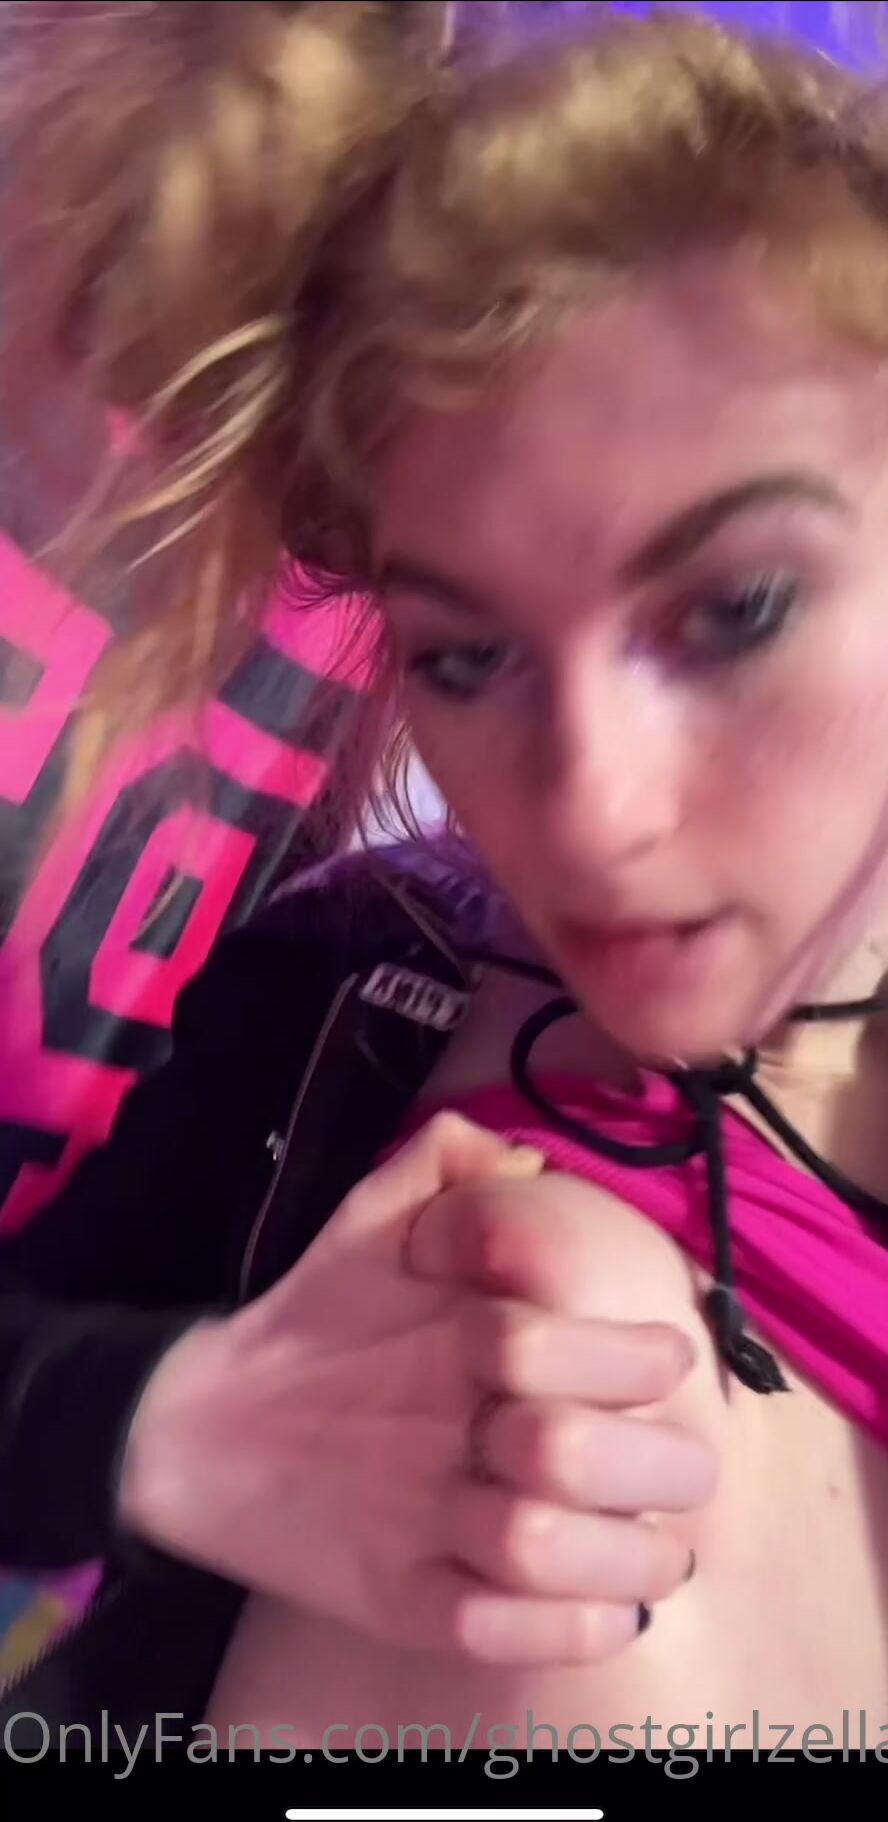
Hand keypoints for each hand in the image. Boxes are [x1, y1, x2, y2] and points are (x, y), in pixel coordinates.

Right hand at [118, 1114, 714, 1664]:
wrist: (198, 1431)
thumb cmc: (313, 1322)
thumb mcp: (365, 1221)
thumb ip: (444, 1164)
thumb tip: (528, 1156)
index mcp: (441, 1336)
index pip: (548, 1341)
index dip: (632, 1355)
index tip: (673, 1362)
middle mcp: (434, 1431)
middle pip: (562, 1453)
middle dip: (654, 1464)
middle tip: (687, 1466)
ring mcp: (412, 1523)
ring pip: (538, 1553)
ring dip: (629, 1556)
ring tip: (668, 1550)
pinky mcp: (394, 1600)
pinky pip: (490, 1629)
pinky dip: (567, 1629)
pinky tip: (616, 1611)